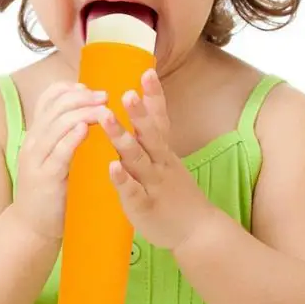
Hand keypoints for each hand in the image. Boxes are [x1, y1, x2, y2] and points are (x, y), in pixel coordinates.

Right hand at [12, 81, 109, 241]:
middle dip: (84, 97)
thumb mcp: (54, 156)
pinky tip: (85, 130)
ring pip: (59, 124)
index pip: (49, 97)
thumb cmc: (51, 190)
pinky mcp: (46, 178)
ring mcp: (37, 158)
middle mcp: (34, 140)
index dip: (72, 88)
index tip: (92, 89)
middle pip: (58, 106)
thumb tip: (89, 114)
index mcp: (38, 132)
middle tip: (106, 97)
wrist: (31, 229)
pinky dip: (72, 138)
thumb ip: (66, 136)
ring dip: (84, 112)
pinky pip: (58, 152)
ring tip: (104, 109)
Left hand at [97, 68, 217, 251]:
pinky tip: (111, 168)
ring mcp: (153, 184)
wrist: (197, 232)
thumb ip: (151, 139)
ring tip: (107, 118)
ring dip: (122, 138)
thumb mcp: (167, 159)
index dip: (154, 96)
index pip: (160, 118)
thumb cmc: (177, 193)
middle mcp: (160, 163)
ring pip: (137, 158)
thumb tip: (137, 112)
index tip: (147, 71)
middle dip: (137, 112)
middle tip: (125, 92)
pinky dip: (122, 179)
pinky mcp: (145, 206)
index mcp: (163, 151)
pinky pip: (133, 191)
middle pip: (149, 133)